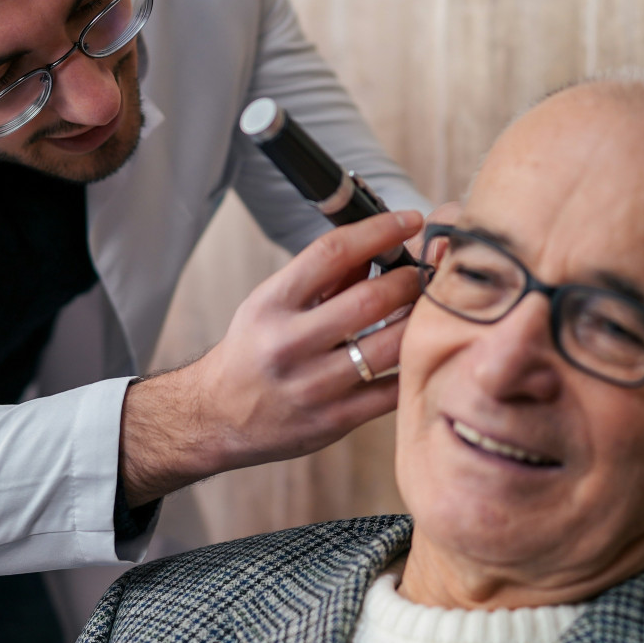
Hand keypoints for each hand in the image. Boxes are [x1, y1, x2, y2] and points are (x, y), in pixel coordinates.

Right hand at [119, 208, 425, 504]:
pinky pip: (390, 393)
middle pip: (369, 301)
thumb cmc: (251, 352)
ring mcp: (311, 386)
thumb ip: (322, 280)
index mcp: (271, 304)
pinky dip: (411, 369)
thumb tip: (379, 247)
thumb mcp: (271, 305)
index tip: (409, 221)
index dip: (379, 231)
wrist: (215, 417)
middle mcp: (288, 344)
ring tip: (428, 310)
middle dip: (409, 280)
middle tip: (428, 273)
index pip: (332, 253)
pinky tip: (418, 354)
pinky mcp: (332, 421)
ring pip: (388, 348)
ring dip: (418, 323)